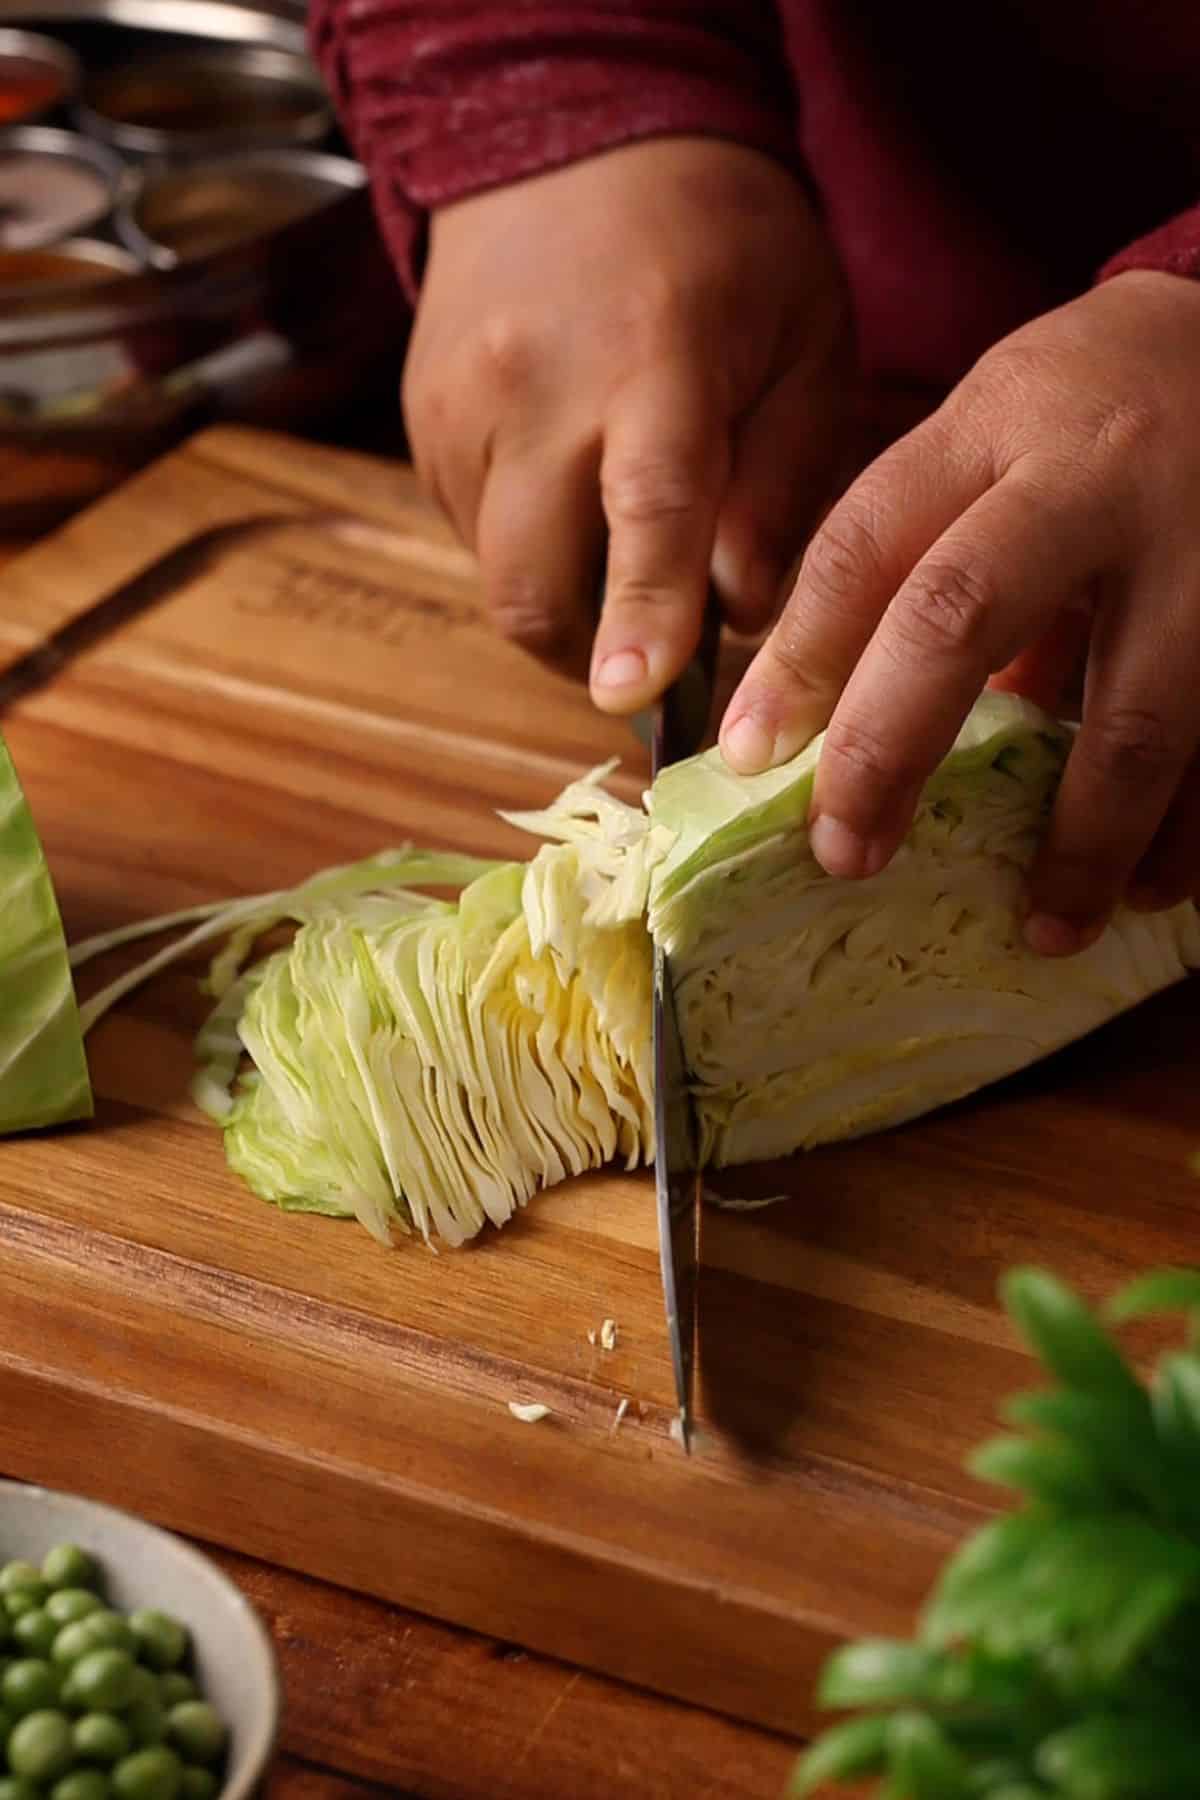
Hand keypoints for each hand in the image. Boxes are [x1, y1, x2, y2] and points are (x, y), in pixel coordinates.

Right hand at [402, 137, 851, 704]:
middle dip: (591, 652)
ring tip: (620, 545)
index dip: (642, 616)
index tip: (634, 700)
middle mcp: (534, 384)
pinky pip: (470, 532)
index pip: (646, 511)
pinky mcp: (420, 421)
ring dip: (563, 600)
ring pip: (496, 572)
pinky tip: (571, 487)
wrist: (576, 137)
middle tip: (654, 654)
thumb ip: (785, 484)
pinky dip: (528, 547)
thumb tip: (740, 614)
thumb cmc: (722, 245)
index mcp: (655, 356)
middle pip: (533, 581)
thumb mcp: (806, 341)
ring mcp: (459, 406)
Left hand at [720, 270, 1199, 953]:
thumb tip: (846, 723)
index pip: (866, 546)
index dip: (799, 658)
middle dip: (892, 748)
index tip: (749, 755)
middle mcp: (1092, 483)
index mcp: (994, 432)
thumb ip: (925, 558)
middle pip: (962, 617)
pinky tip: (1155, 886)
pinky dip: (1189, 828)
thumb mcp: (994, 435)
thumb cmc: (1094, 406)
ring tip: (1045, 926)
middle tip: (848, 856)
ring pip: (1135, 715)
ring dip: (1082, 838)